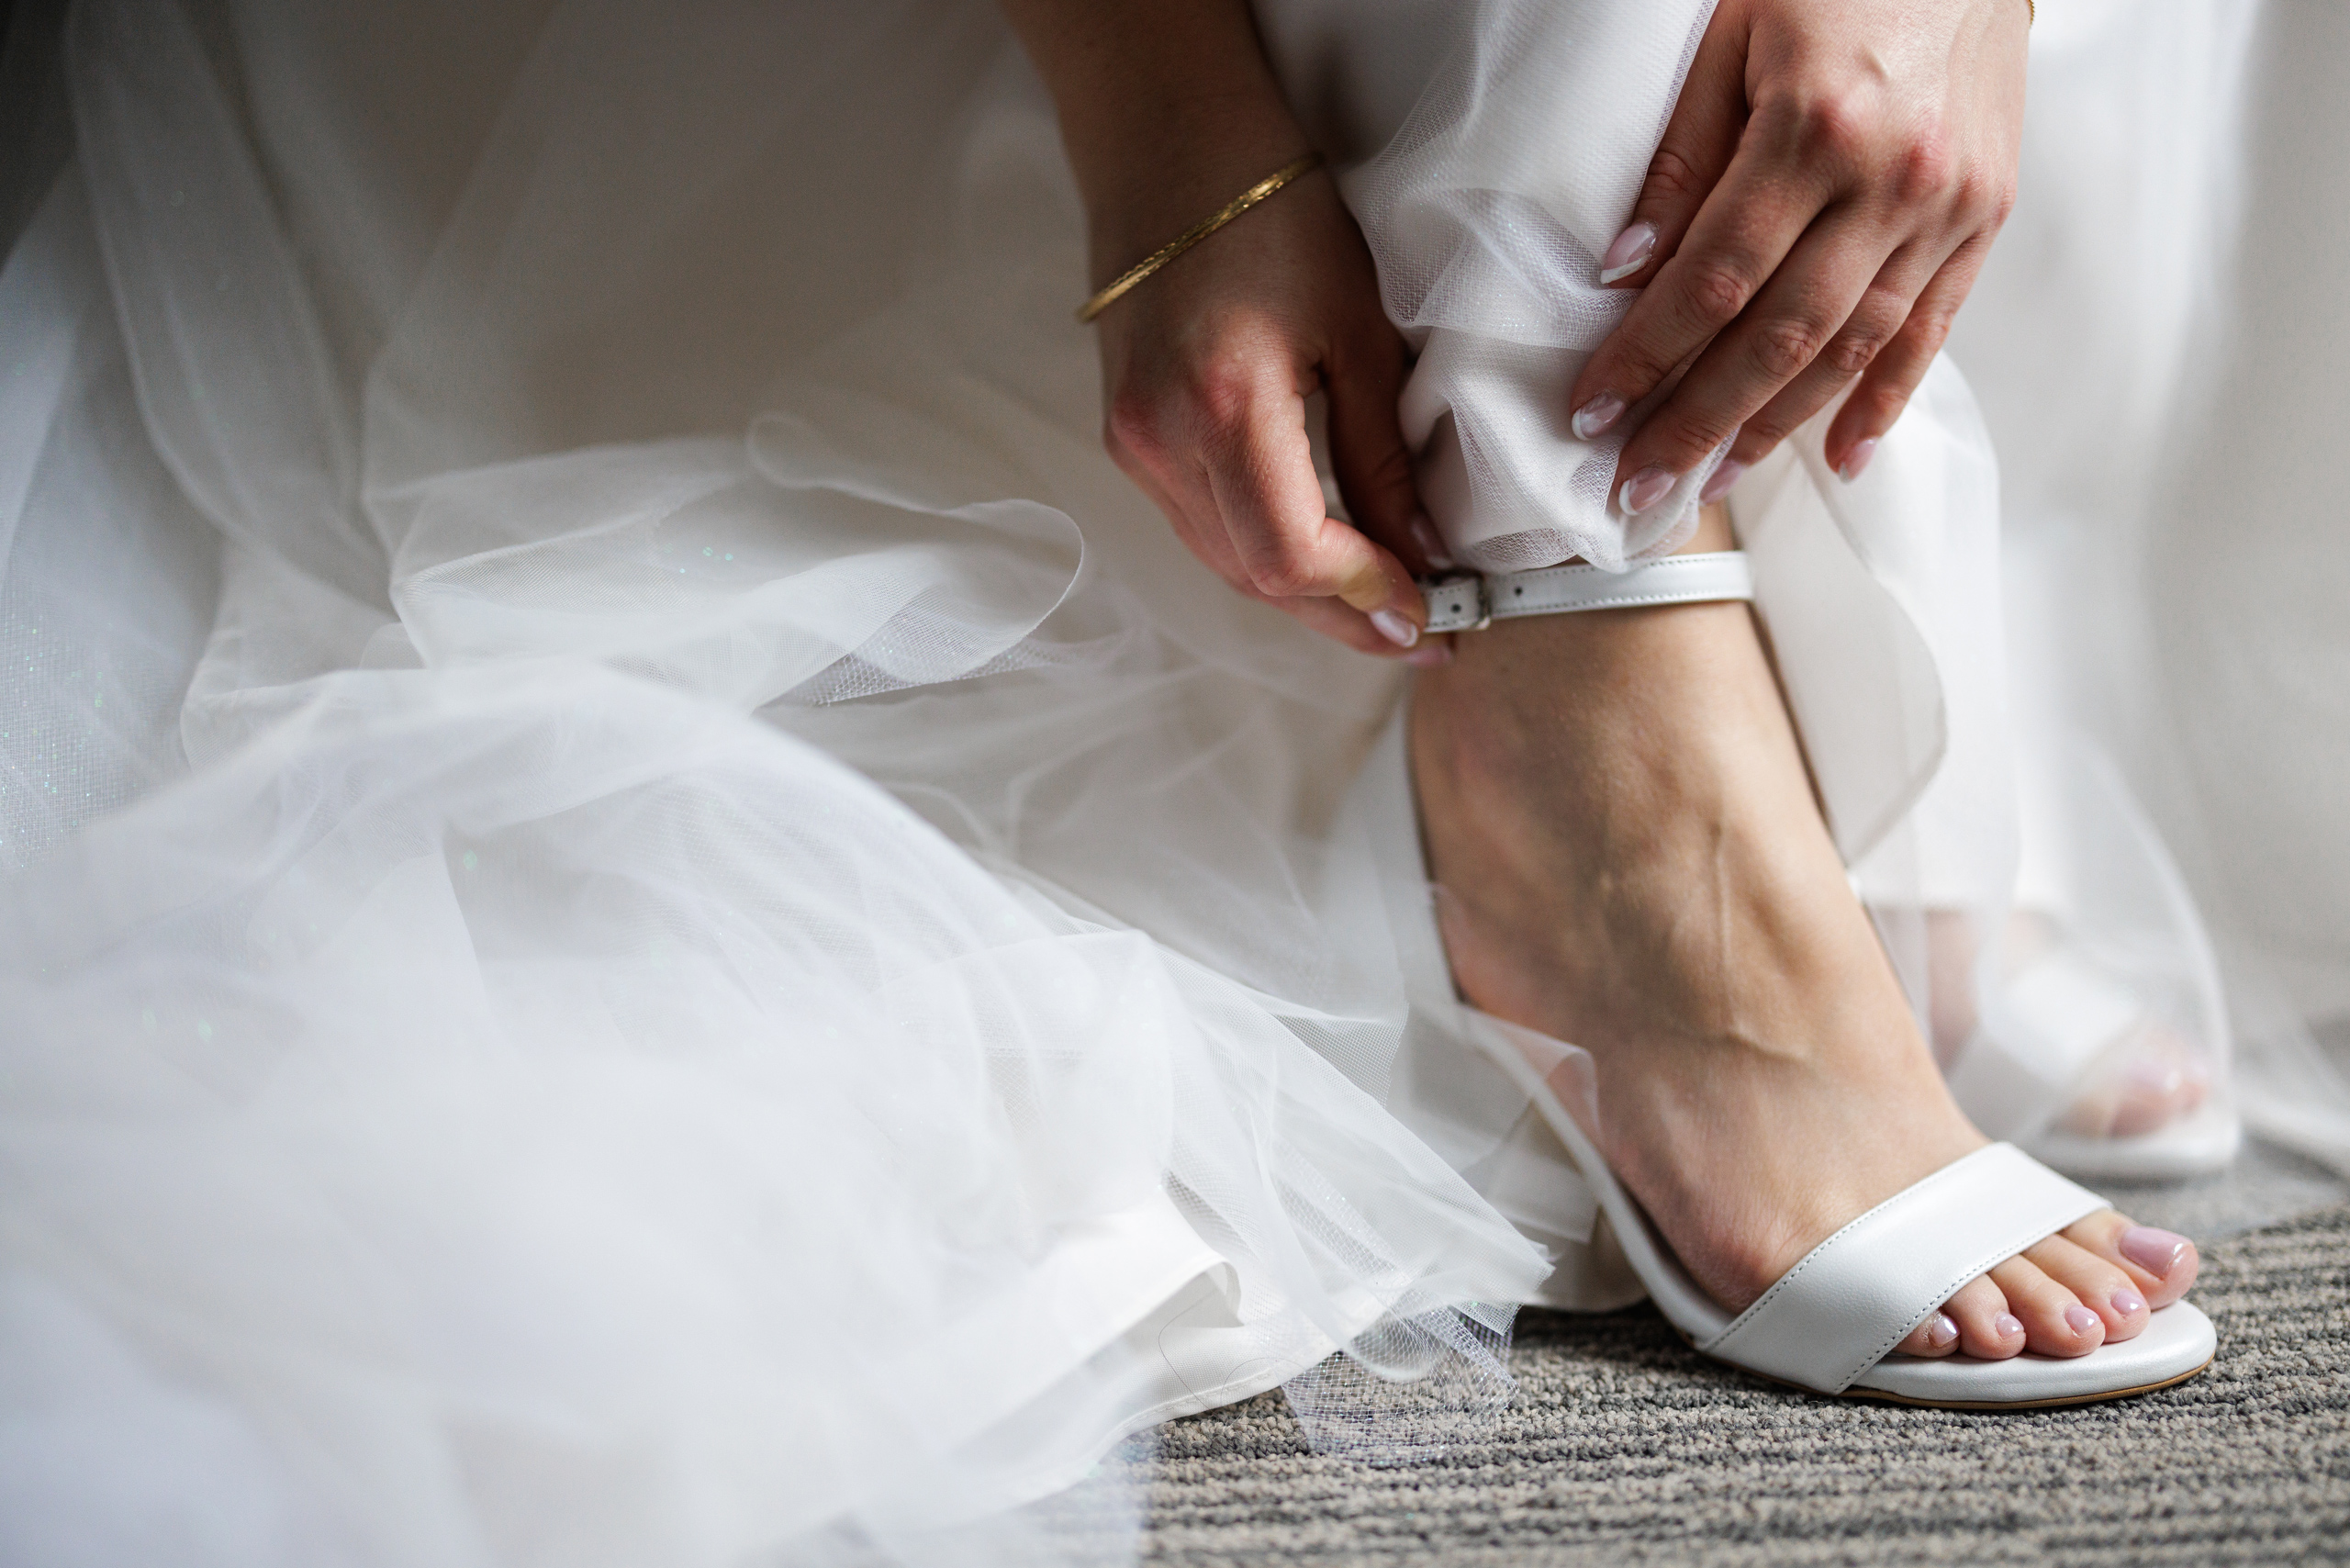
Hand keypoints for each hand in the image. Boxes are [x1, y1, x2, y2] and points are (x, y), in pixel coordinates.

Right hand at [1091, 159, 1445, 659]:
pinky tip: (1320, 559)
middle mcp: (1159, 439)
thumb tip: (1422, 551)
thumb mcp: (1356, 329)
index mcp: (1222, 404)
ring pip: (1224, 564)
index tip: (1427, 615)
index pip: (1291, 554)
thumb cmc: (1269, 212)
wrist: (1170, 147)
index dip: (1363, 598)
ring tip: (1382, 608)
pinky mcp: (1127, 439)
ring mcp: (1133, 445)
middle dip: (1342, 618)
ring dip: (1304, 597)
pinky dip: (1263, 556)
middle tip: (1419, 634)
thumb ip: (1384, 453)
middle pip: (1255, 578)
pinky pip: (1201, 528)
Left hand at [1568, 0, 2028, 506]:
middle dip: (1699, 421)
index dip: (1648, 354)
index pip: (1713, 277)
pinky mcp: (1985, 217)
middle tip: (1641, 484)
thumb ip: (1680, 157)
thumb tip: (1626, 271)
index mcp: (1819, 126)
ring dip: (1775, 427)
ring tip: (1711, 477)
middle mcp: (1893, 179)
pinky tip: (1835, 456)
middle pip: (1780, 335)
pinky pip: (1928, 330)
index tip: (1596, 409)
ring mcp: (1949, 206)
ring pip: (1851, 349)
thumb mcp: (1732, 37)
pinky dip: (1882, 402)